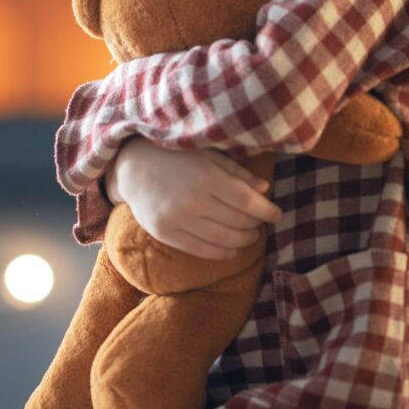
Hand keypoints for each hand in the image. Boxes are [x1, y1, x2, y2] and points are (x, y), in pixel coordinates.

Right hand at [105, 138, 281, 259]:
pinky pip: (201, 250)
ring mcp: (177, 219)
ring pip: (223, 240)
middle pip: (237, 222)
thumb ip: (235, 172)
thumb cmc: (174, 156)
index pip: (246, 201)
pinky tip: (232, 249)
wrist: (131, 167)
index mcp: (205, 176)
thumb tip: (265, 189)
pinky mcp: (165, 233)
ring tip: (250, 235)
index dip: (266, 210)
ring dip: (243, 240)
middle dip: (255, 224)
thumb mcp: (206, 155)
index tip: (277, 214)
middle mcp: (192, 200)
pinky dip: (222, 253)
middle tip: (261, 222)